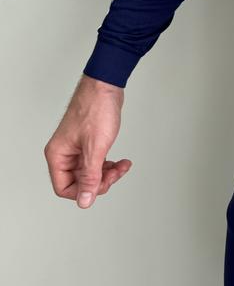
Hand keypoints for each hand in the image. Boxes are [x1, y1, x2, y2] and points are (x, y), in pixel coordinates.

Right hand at [44, 74, 132, 207]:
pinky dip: (108, 163)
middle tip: (117, 173)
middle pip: (78, 181)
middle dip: (100, 180)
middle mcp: (64, 152)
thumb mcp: (96, 148)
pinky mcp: (88, 141)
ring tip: (122, 166)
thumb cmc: (97, 109)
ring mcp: (76, 146)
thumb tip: (85, 200)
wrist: (106, 85)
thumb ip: (90, 176)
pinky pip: (96, 161)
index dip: (84, 191)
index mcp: (58, 155)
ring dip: (107, 172)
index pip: (64, 188)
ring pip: (89, 171)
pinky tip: (120, 161)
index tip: (103, 185)